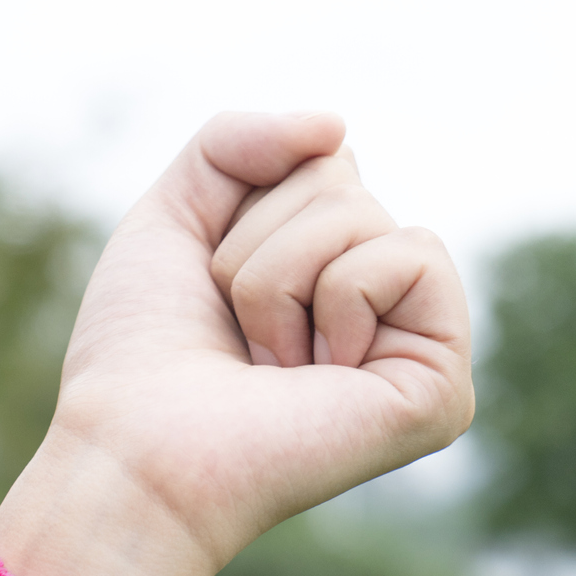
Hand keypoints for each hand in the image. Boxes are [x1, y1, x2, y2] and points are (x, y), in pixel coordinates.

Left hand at [0, 111, 473, 575]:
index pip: (320, 159)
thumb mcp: (172, 214)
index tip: (206, 286)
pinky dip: (336, 298)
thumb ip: (235, 142)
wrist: (134, 448)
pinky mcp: (441, 387)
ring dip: (277, 278)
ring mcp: (413, 349)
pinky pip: (412, 256)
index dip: (243, 206)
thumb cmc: (141, 354)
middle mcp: (375, 309)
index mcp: (323, 273)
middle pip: (341, 180)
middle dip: (259, 243)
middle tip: (234, 337)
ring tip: (264, 364)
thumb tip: (338, 127)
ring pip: (365, 213)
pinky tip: (314, 374)